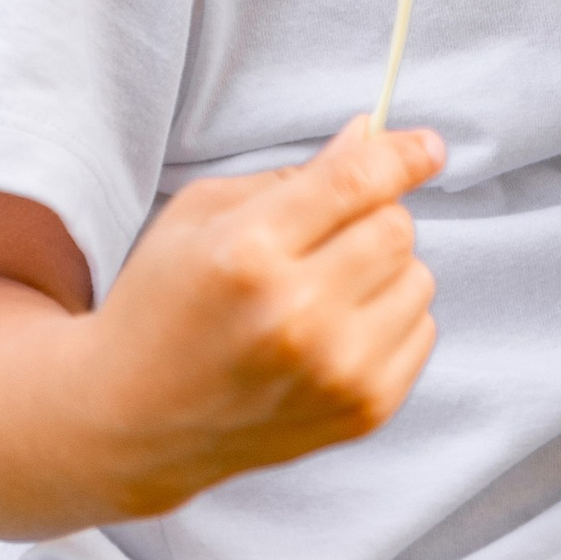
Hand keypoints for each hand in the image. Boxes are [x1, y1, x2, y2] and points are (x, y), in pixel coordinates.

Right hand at [88, 118, 443, 515]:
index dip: (401, 154)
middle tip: (330, 235)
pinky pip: (422, 330)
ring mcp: (335, 371)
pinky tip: (334, 333)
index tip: (427, 146)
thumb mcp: (203, 215)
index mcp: (247, 253)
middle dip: (374, 216)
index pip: (355, 181)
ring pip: (419, 278)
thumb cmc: (162, 304)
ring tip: (325, 290)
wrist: (133, 423)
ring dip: (384, 271)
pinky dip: (390, 319)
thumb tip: (372, 136)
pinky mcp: (363, 411)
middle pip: (396, 227)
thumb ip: (295, 174)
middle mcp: (297, 315)